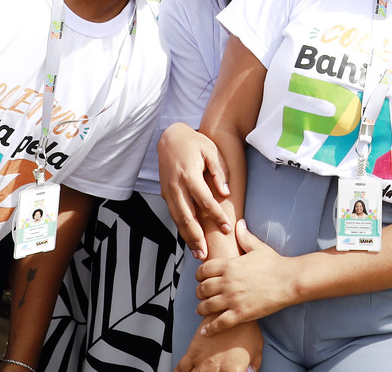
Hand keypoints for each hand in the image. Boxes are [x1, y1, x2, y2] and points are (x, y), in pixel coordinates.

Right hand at [160, 123, 230, 257]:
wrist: (170, 137)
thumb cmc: (195, 142)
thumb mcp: (211, 150)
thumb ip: (219, 172)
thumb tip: (226, 193)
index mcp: (189, 174)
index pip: (205, 200)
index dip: (216, 215)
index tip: (227, 228)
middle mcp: (176, 185)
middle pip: (186, 216)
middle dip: (196, 237)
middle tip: (206, 254)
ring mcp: (168, 190)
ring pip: (177, 219)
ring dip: (187, 237)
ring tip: (198, 253)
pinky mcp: (165, 193)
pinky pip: (173, 214)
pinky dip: (181, 228)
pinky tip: (190, 239)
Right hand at [175, 318, 263, 371]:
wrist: (237, 306)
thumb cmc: (250, 327)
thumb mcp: (257, 347)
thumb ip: (252, 363)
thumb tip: (250, 370)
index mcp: (232, 370)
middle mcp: (214, 368)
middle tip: (212, 371)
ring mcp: (201, 359)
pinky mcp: (193, 351)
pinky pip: (181, 367)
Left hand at [197, 221, 300, 332]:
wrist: (290, 280)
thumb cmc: (275, 263)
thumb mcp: (258, 247)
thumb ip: (244, 236)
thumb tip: (239, 223)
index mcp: (229, 265)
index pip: (203, 270)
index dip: (199, 275)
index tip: (201, 279)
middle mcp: (227, 282)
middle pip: (201, 289)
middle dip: (199, 293)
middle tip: (202, 295)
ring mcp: (233, 299)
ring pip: (206, 306)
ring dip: (201, 309)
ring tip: (202, 310)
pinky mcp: (241, 314)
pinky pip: (219, 323)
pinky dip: (210, 328)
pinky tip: (206, 330)